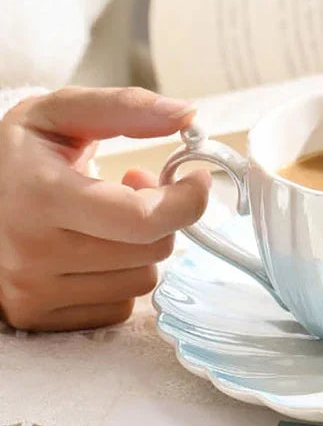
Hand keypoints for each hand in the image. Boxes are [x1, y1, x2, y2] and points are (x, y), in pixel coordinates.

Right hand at [0, 87, 210, 330]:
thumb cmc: (24, 153)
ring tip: (108, 219)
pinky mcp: (39, 318)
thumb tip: (188, 115)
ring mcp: (33, 293)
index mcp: (39, 196)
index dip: (188, 200)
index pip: (143, 218)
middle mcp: (32, 254)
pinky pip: (121, 306)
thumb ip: (126, 107)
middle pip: (154, 249)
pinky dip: (121, 277)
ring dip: (142, 247)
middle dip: (162, 216)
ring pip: (144, 280)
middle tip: (135, 189)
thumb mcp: (63, 113)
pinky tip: (94, 251)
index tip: (196, 179)